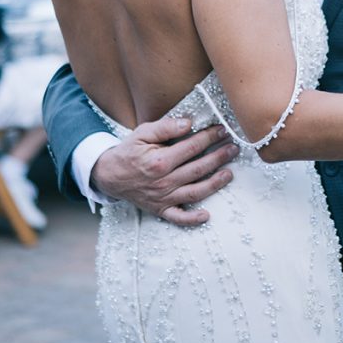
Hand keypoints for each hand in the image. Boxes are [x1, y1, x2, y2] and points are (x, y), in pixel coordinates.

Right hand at [91, 116, 238, 225]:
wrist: (109, 175)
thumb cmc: (128, 152)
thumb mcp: (142, 133)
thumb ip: (165, 127)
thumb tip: (188, 123)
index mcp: (159, 161)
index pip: (192, 147)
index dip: (209, 137)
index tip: (222, 130)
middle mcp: (163, 181)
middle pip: (198, 168)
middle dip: (219, 157)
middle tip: (234, 148)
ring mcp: (163, 198)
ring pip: (195, 192)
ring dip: (215, 183)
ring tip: (230, 173)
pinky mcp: (160, 209)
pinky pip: (178, 218)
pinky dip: (192, 219)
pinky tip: (207, 215)